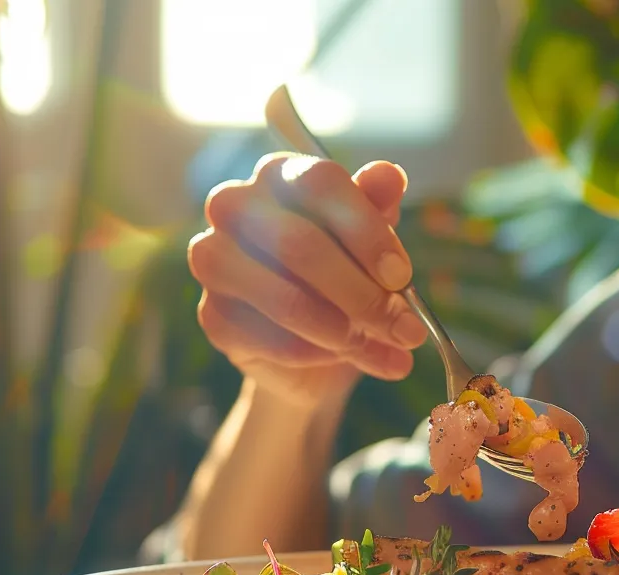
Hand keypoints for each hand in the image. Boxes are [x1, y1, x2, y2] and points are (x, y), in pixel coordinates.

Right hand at [189, 153, 426, 405]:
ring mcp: (214, 260)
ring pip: (286, 300)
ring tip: (382, 349)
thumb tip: (389, 175)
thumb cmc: (344, 276)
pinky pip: (272, 341)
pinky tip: (342, 356)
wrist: (317, 348)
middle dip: (363, 295)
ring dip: (344, 332)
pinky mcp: (212, 316)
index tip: (402, 276)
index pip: (319, 183)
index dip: (366, 230)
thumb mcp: (370, 241)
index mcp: (279, 175)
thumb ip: (378, 207)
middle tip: (406, 329)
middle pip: (299, 245)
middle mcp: (235, 207)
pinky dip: (319, 355)